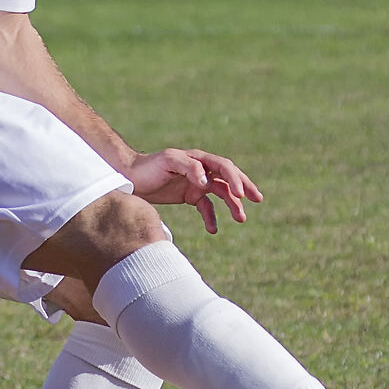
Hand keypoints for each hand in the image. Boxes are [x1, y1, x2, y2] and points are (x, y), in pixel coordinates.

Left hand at [127, 147, 262, 234]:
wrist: (130, 177)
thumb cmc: (148, 167)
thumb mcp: (167, 162)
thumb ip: (188, 167)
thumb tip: (206, 180)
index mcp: (199, 159)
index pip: (223, 167)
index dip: (235, 179)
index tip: (240, 195)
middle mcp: (201, 170)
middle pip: (228, 178)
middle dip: (244, 188)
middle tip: (258, 199)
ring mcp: (197, 183)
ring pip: (221, 194)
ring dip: (232, 206)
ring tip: (241, 219)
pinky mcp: (190, 196)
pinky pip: (206, 207)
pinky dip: (211, 218)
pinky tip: (213, 230)